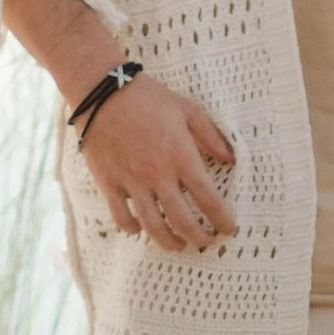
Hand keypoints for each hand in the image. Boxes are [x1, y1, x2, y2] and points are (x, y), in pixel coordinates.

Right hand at [78, 74, 238, 252]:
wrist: (101, 90)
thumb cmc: (147, 97)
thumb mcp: (187, 110)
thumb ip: (211, 136)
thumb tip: (232, 160)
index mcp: (181, 156)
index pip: (209, 200)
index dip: (223, 220)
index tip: (229, 229)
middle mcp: (158, 175)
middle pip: (184, 222)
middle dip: (200, 238)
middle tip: (206, 241)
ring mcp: (131, 181)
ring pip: (154, 227)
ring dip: (170, 242)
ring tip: (179, 244)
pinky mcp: (109, 183)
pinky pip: (122, 217)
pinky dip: (134, 229)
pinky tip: (141, 227)